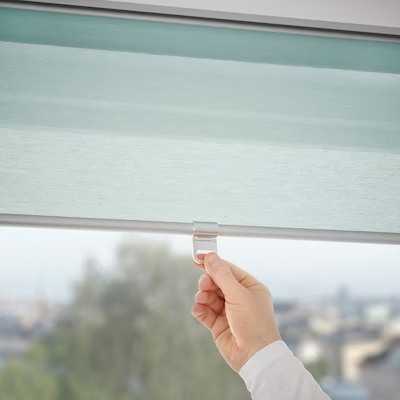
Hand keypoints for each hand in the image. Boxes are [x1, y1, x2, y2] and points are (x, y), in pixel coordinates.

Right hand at [192, 253, 280, 371]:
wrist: (255, 357)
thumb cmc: (255, 324)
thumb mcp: (239, 295)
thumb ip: (222, 276)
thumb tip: (210, 257)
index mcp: (249, 287)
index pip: (228, 269)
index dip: (213, 263)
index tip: (198, 258)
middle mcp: (239, 297)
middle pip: (216, 282)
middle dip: (208, 282)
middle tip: (204, 285)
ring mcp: (228, 311)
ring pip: (209, 296)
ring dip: (203, 296)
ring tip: (202, 299)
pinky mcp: (218, 324)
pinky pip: (205, 312)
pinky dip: (200, 309)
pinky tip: (199, 309)